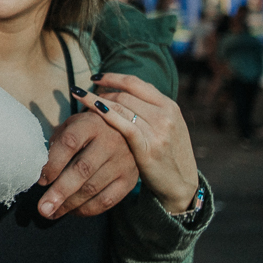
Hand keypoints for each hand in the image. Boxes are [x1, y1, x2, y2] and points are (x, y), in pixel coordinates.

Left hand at [37, 111, 140, 218]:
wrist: (126, 130)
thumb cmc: (88, 131)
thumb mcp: (72, 126)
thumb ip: (57, 144)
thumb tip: (42, 173)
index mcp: (90, 125)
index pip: (69, 143)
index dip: (53, 163)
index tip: (41, 181)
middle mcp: (109, 142)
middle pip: (82, 170)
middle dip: (60, 192)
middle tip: (43, 208)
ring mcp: (122, 162)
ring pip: (93, 188)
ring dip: (70, 205)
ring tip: (52, 213)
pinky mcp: (129, 179)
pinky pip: (107, 200)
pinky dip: (87, 209)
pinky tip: (72, 212)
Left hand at [74, 72, 199, 213]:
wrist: (181, 184)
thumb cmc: (168, 155)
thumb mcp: (167, 127)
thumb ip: (150, 110)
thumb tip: (123, 95)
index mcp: (169, 105)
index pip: (136, 83)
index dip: (113, 77)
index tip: (95, 77)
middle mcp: (164, 114)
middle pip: (126, 93)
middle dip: (102, 91)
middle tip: (86, 93)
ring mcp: (158, 130)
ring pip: (121, 105)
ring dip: (97, 99)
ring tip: (81, 97)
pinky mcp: (148, 147)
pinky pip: (124, 124)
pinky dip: (106, 113)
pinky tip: (92, 108)